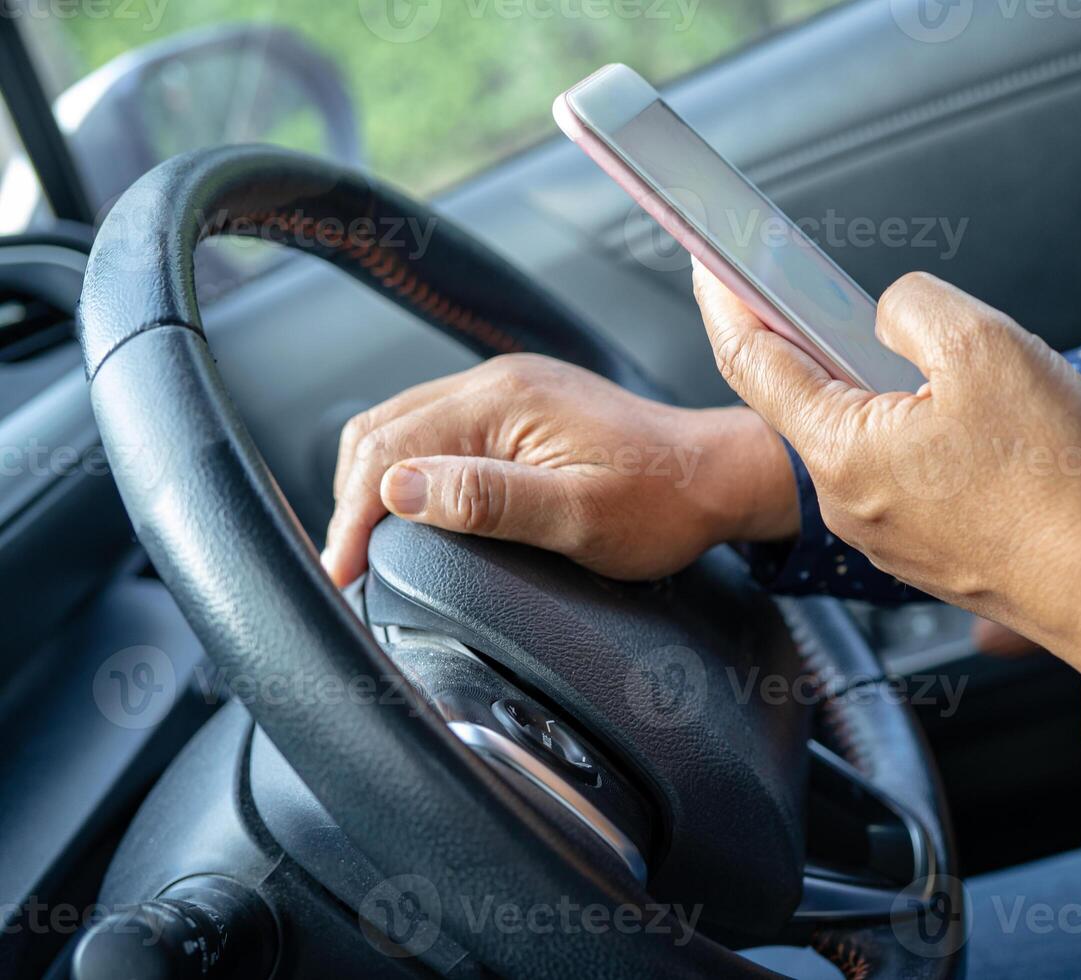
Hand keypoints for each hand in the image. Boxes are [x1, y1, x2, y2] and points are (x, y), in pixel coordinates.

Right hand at [321, 353, 798, 585]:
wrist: (717, 476)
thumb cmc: (663, 502)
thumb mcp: (577, 515)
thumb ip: (485, 500)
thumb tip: (397, 491)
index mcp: (502, 400)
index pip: (388, 449)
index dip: (351, 518)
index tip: (340, 573)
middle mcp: (497, 382)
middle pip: (382, 430)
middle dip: (351, 500)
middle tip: (347, 567)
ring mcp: (508, 391)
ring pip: (404, 428)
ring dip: (376, 484)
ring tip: (368, 545)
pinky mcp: (520, 409)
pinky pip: (439, 431)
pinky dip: (410, 470)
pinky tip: (413, 510)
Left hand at [691, 264, 1080, 673]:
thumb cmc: (1052, 479)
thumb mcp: (983, 347)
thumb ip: (911, 309)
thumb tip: (885, 318)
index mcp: (842, 450)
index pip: (753, 362)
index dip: (727, 302)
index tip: (710, 263)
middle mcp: (847, 502)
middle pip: (806, 398)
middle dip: (816, 340)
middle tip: (823, 292)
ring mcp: (883, 531)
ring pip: (858, 434)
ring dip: (877, 388)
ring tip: (928, 359)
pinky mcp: (920, 546)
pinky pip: (896, 470)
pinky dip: (908, 430)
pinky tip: (958, 416)